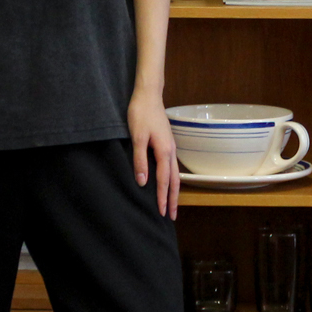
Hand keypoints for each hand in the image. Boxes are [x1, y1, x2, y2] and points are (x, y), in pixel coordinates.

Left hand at [128, 88, 179, 219]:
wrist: (148, 95)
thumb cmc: (141, 114)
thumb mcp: (137, 137)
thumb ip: (139, 160)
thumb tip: (142, 182)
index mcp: (164, 151)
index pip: (164, 181)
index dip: (162, 198)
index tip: (161, 213)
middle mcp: (171, 151)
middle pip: (174, 181)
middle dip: (173, 200)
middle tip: (171, 217)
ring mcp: (170, 147)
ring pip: (174, 174)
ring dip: (173, 191)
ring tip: (172, 204)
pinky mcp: (167, 143)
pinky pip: (171, 166)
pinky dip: (171, 179)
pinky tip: (167, 182)